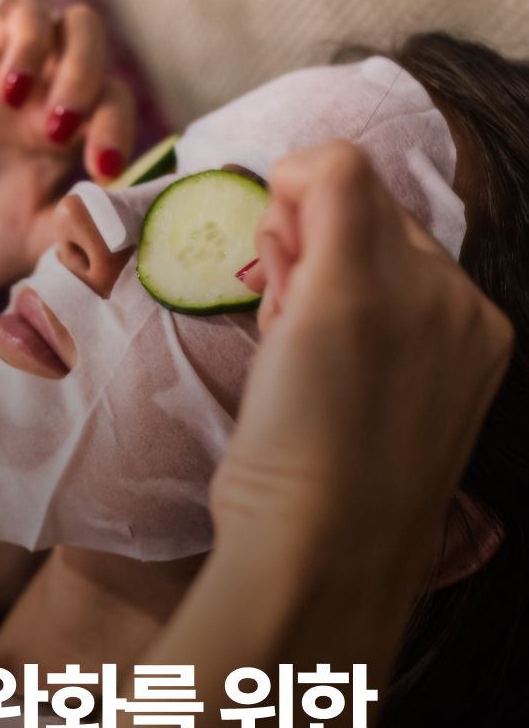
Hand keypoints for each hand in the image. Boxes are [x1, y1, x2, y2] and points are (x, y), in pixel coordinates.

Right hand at [0, 0, 134, 315]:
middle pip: (77, 32)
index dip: (117, 122)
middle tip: (56, 127)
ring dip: (32, 36)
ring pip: (22, 4)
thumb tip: (132, 207)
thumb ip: (82, 224)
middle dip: (82, 69)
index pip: (111, 93)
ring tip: (11, 94)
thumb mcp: (36, 244)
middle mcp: (26, 92)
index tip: (103, 169)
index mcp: (61, 130)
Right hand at [142, 145, 511, 727]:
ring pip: (353, 285)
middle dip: (300, 256)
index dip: (297, 216)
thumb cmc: (310, 440)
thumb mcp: (331, 296)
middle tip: (270, 312)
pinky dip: (309, 339)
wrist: (308, 564)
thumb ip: (335, 196)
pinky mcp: (393, 418)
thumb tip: (310, 163)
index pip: (363, 196)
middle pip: (361, 238)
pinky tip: (293, 380)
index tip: (267, 268)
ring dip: (301, 295)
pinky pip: (352, 339)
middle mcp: (459, 328)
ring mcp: (434, 377)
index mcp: (458, 301)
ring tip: (281, 352)